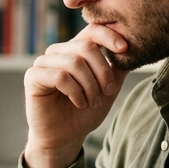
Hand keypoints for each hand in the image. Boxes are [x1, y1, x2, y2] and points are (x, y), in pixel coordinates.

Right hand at [23, 23, 130, 167]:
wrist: (65, 137)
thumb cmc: (85, 112)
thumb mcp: (108, 89)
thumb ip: (118, 69)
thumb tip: (135, 48)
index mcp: (75, 50)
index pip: (92, 31)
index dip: (109, 35)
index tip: (124, 49)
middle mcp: (58, 52)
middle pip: (86, 47)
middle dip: (102, 72)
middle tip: (108, 92)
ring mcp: (44, 62)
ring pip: (74, 62)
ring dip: (90, 86)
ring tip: (93, 102)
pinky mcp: (33, 76)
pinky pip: (60, 77)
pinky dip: (75, 92)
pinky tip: (79, 103)